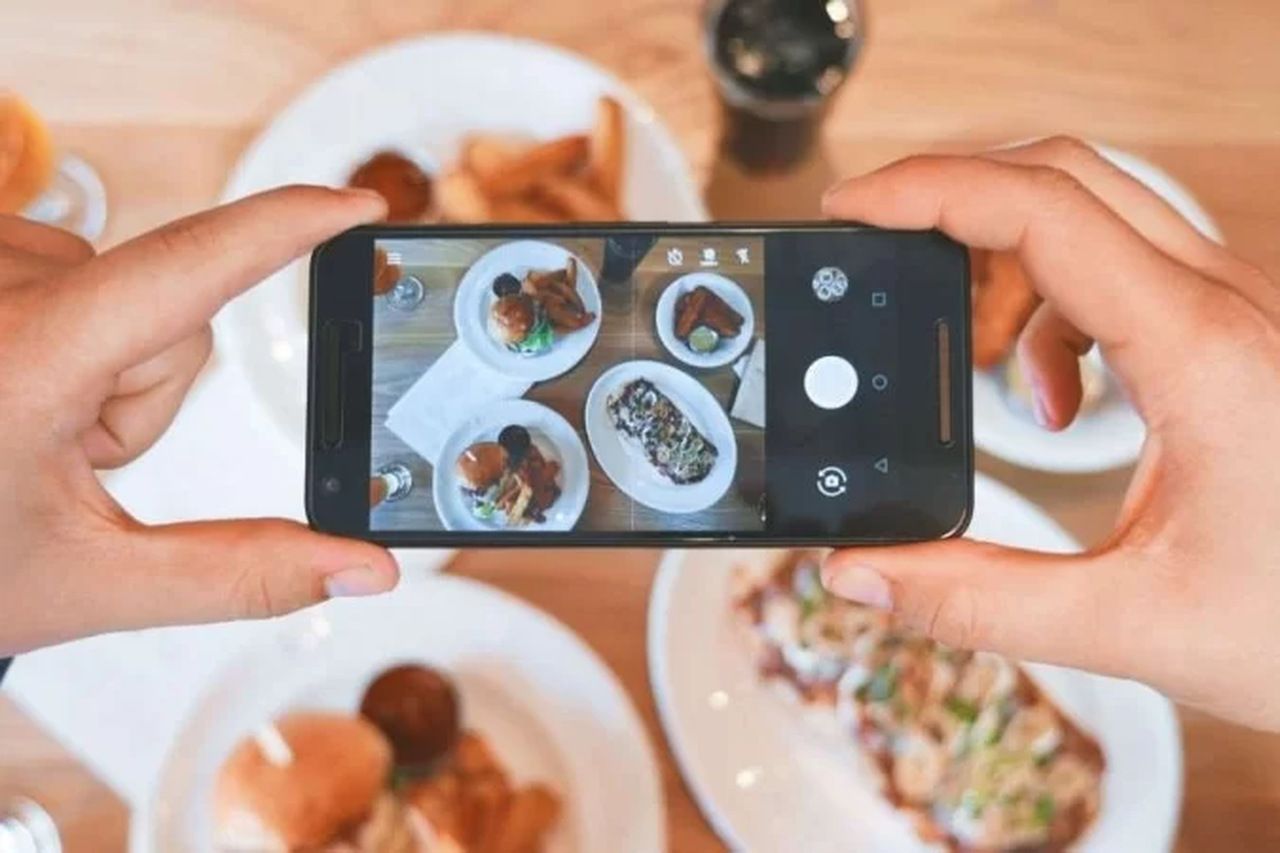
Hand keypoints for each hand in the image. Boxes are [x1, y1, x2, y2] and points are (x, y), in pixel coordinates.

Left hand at [0, 186, 398, 655]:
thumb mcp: (93, 581)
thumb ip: (242, 573)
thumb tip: (364, 566)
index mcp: (23, 362)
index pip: (187, 269)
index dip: (286, 229)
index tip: (358, 204)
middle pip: (171, 310)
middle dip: (150, 387)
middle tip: (68, 453)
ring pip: (127, 287)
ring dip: (105, 359)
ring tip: (28, 419)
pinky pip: (72, 265)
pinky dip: (67, 326)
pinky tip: (13, 378)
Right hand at [821, 137, 1279, 730]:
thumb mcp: (1134, 626)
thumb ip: (978, 601)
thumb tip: (859, 573)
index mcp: (1203, 354)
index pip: (1042, 211)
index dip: (929, 191)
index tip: (850, 208)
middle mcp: (1229, 307)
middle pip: (1065, 177)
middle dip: (953, 200)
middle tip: (878, 249)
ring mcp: (1241, 312)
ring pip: (1097, 213)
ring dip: (1008, 264)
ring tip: (984, 367)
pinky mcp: (1239, 334)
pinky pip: (1128, 265)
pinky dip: (1057, 308)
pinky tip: (1058, 401)